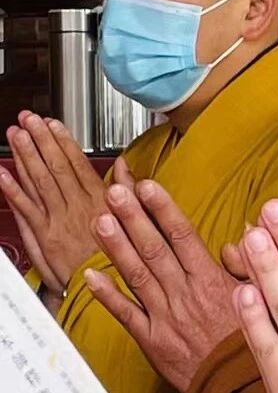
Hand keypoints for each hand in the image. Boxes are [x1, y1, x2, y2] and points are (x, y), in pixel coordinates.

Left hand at [0, 112, 110, 290]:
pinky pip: (25, 210)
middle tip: (28, 120)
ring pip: (39, 183)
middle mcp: (76, 207)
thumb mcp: (134, 219)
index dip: (62, 142)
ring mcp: (57, 221)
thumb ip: (127, 189)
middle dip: (40, 141)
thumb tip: (125, 166)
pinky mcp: (43, 237)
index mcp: (99, 201)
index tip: (52, 125)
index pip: (77, 163)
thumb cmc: (118, 257)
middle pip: (55, 167)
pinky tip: (3, 174)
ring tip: (16, 135)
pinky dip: (12, 191)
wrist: (105, 288)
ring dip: (26, 157)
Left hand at [82, 180, 239, 389]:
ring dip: (116, 247)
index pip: (183, 236)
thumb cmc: (249, 337)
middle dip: (133, 218)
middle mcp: (184, 294)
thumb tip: (247, 231)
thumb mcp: (263, 292)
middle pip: (155, 249)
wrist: (238, 380)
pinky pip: (126, 314)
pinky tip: (90, 277)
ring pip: (137, 276)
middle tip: (115, 193)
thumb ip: (249, 260)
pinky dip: (107, 295)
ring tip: (100, 220)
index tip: (148, 187)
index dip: (163, 210)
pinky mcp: (152, 339)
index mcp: (211, 280)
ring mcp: (165, 316)